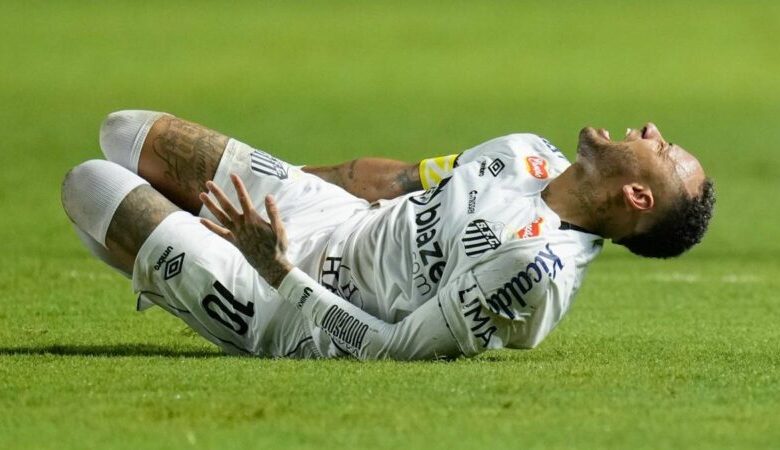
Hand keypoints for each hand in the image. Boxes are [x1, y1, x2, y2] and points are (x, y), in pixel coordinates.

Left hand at [199, 173, 292, 287]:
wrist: (271, 265)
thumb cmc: (278, 246)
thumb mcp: (280, 229)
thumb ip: (273, 212)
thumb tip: (269, 196)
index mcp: (254, 219)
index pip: (244, 199)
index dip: (238, 186)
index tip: (232, 175)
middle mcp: (242, 225)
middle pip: (227, 206)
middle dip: (218, 193)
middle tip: (208, 183)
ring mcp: (236, 233)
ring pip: (220, 217)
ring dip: (210, 206)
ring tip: (201, 196)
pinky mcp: (234, 241)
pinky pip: (220, 233)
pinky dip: (210, 227)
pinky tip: (201, 221)